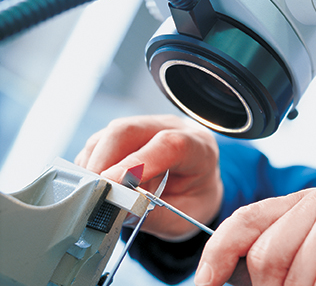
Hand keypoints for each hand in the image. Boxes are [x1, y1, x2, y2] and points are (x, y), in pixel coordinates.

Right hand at [75, 114, 222, 240]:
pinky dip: (90, 166)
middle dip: (104, 161)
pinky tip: (98, 186)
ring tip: (96, 194)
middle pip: (129, 130)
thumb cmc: (194, 199)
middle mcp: (171, 128)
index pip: (168, 144)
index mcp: (198, 147)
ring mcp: (146, 127)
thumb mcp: (186, 215)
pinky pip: (99, 143)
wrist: (197, 186)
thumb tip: (120, 211)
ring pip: (109, 135)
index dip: (138, 163)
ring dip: (94, 164)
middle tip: (94, 193)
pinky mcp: (125, 134)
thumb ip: (156, 215)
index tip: (113, 184)